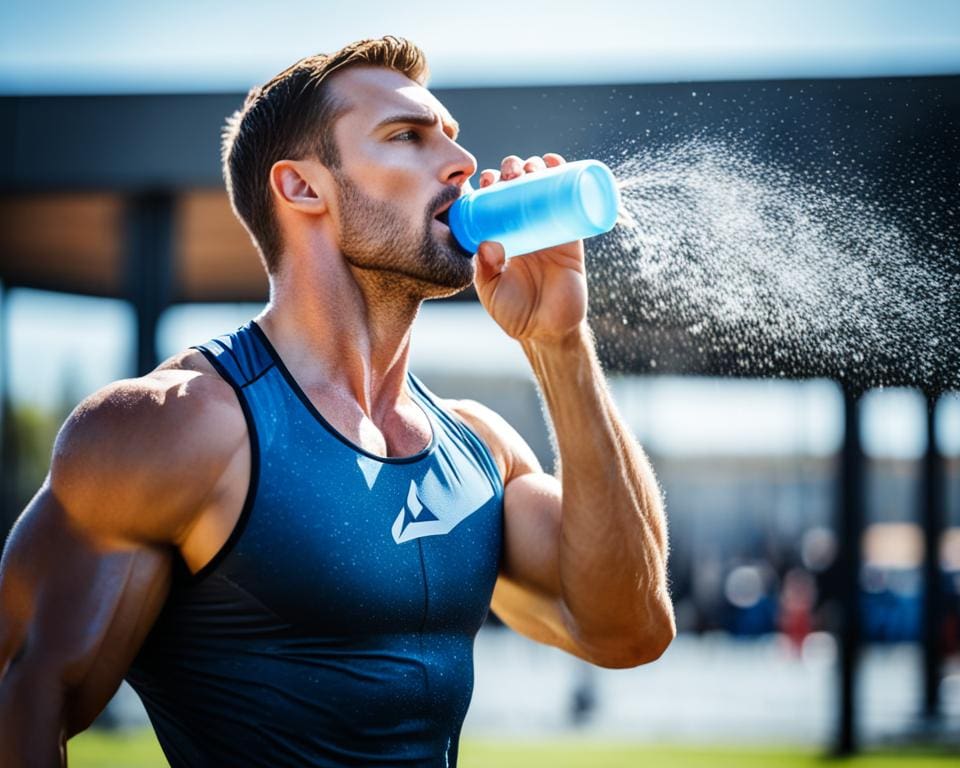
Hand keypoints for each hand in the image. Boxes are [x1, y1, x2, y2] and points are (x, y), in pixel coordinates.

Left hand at [473, 153, 586, 343]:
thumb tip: (487, 243)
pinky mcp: (571, 235)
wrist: (550, 330)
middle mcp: (523, 228)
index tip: (486, 180)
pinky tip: (554, 162)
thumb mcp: (492, 292)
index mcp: (500, 237)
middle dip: (511, 171)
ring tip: (530, 166)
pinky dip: (565, 176)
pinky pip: (570, 201)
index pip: (492, 202)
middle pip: (516, 188)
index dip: (489, 186)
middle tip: (509, 171)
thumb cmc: (516, 313)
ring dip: (534, 167)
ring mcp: (548, 229)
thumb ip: (486, 271)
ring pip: (541, 188)